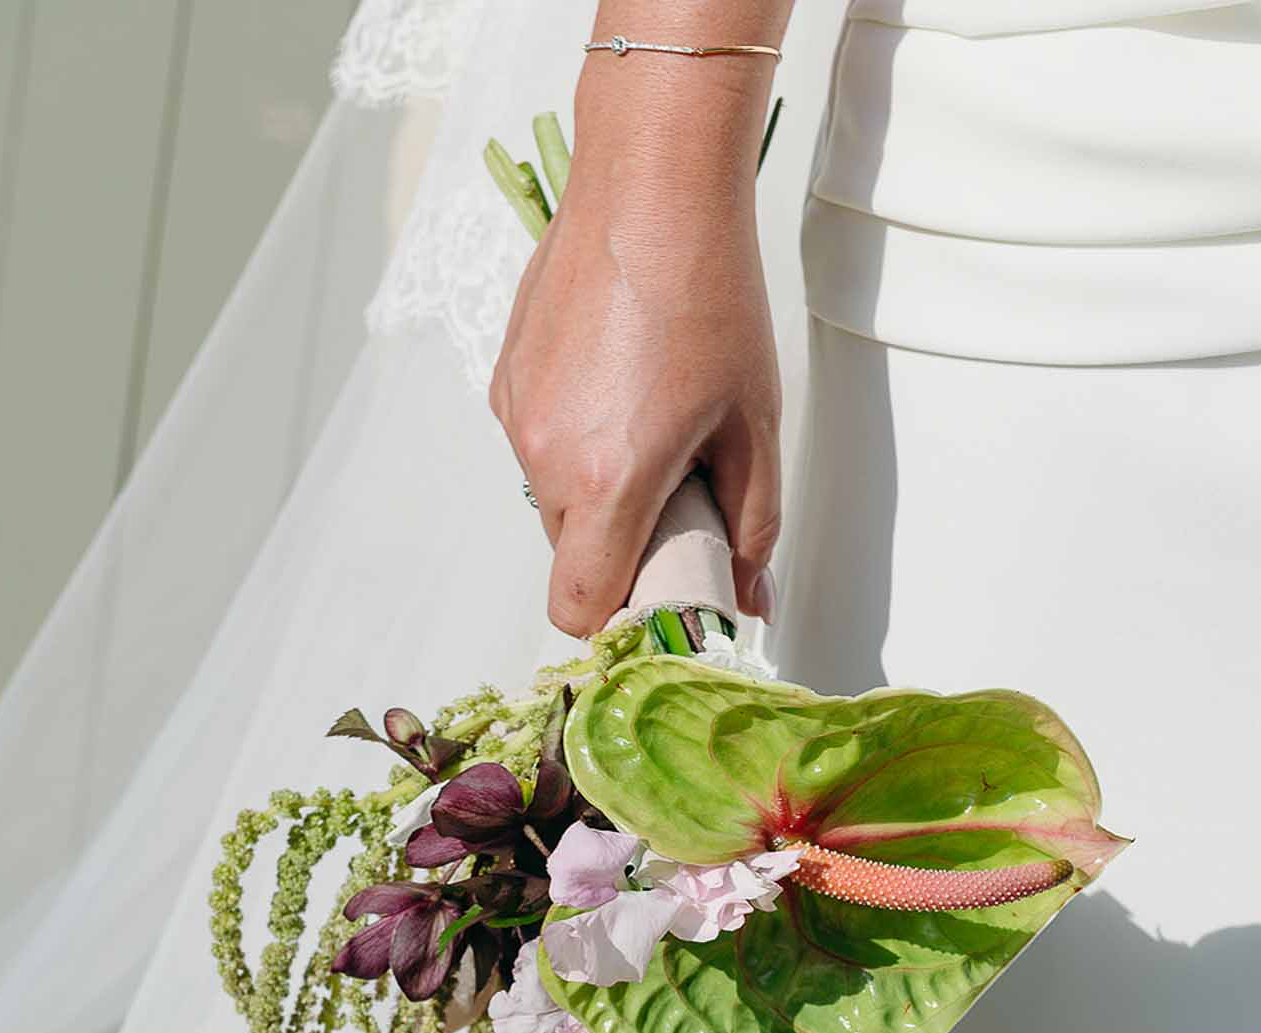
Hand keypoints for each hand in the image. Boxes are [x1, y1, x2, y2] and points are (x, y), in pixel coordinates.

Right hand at [489, 55, 782, 637]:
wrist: (649, 182)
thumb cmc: (707, 290)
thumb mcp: (754, 424)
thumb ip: (753, 527)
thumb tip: (750, 600)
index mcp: (608, 479)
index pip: (578, 608)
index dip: (614, 621)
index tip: (657, 601)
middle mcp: (546, 457)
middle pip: (570, 560)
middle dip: (619, 552)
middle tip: (678, 501)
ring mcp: (518, 417)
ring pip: (554, 504)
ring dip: (598, 495)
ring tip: (652, 428)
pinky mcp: (506, 381)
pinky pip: (538, 448)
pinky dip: (576, 445)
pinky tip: (620, 387)